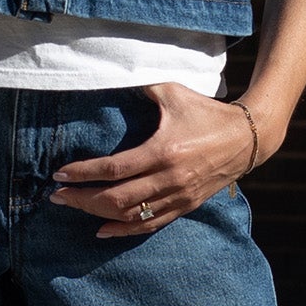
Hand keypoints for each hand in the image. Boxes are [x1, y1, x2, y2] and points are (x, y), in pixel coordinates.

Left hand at [49, 82, 265, 238]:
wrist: (247, 138)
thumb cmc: (207, 113)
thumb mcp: (174, 93)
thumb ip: (143, 87)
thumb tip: (113, 75)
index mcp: (163, 151)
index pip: (113, 169)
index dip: (83, 174)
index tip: (59, 174)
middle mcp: (169, 179)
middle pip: (116, 199)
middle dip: (82, 199)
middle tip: (57, 196)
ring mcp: (178, 196)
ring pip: (130, 216)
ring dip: (98, 215)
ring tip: (74, 207)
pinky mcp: (185, 206)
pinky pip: (150, 225)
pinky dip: (124, 230)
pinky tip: (103, 231)